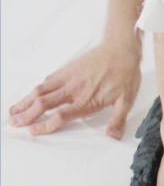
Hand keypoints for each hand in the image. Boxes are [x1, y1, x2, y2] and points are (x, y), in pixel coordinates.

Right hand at [8, 42, 141, 138]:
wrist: (121, 48)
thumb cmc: (125, 73)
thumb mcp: (127, 99)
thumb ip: (118, 119)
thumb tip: (113, 137)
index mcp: (87, 100)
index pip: (60, 116)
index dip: (44, 125)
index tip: (32, 132)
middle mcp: (74, 89)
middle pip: (43, 104)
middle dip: (26, 115)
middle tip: (13, 123)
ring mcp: (68, 78)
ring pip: (40, 91)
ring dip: (25, 101)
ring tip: (13, 111)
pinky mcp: (67, 69)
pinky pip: (47, 80)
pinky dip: (36, 89)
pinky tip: (31, 95)